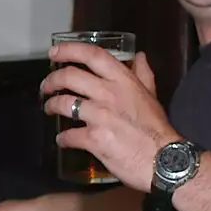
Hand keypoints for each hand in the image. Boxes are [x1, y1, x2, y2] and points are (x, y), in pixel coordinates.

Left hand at [40, 45, 178, 191]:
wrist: (165, 160)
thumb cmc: (158, 128)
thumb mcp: (151, 96)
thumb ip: (143, 75)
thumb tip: (140, 56)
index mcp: (123, 81)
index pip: (92, 55)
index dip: (69, 50)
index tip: (53, 53)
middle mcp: (109, 94)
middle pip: (69, 76)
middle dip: (51, 80)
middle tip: (46, 86)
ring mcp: (100, 116)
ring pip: (63, 103)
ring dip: (51, 105)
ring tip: (49, 109)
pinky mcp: (94, 139)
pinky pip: (68, 135)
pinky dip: (61, 138)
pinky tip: (62, 140)